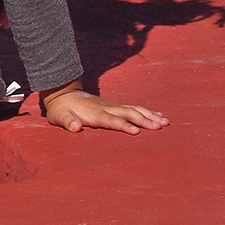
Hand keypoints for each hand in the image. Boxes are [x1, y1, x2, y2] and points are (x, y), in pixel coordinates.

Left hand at [41, 83, 168, 134]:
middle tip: (160, 127)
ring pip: (134, 109)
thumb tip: (76, 127)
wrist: (63, 94)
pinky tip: (158, 116)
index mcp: (94, 113)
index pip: (111, 120)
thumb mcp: (59, 116)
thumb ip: (68, 121)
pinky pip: (133, 108)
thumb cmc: (61, 109)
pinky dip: (147, 112)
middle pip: (128, 113)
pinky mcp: (114, 106)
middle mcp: (106, 108)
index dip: (123, 125)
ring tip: (165, 122)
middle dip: (144, 120)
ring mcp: (111, 106)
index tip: (136, 131)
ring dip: (150, 115)